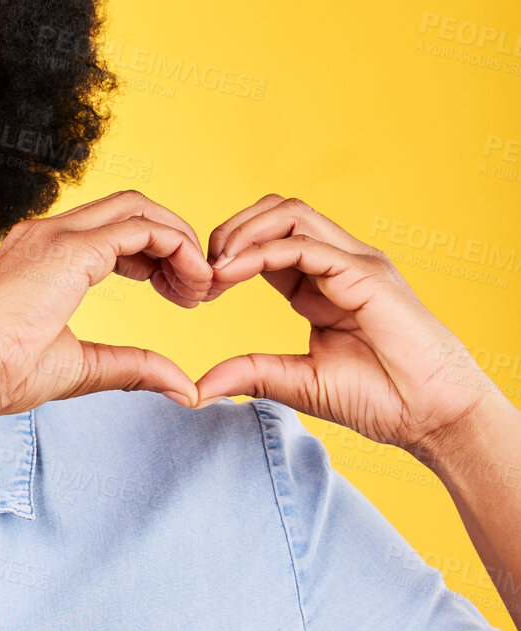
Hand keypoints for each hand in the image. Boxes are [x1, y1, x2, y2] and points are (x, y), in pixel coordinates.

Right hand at [0, 190, 213, 418]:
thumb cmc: (5, 376)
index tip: (176, 293)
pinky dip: (175, 248)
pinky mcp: (70, 249)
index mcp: (42, 255)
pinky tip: (191, 283)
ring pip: (139, 209)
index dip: (154, 255)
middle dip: (174, 241)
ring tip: (200, 286)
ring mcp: (56, 235)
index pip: (112, 229)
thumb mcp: (82, 366)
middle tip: (198, 288)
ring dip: (179, 242)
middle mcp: (47, 234)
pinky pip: (142, 229)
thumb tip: (183, 387)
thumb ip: (133, 366)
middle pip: (130, 208)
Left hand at [194, 194, 504, 454]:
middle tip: (201, 269)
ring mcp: (354, 263)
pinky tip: (234, 274)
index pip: (267, 241)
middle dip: (230, 230)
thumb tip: (198, 388)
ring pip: (291, 214)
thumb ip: (250, 373)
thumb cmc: (380, 399)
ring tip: (215, 267)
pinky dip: (264, 252)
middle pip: (276, 213)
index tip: (200, 289)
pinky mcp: (366, 274)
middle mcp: (337, 263)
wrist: (432, 417)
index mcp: (319, 283)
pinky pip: (307, 244)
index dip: (227, 254)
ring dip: (244, 232)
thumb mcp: (297, 382)